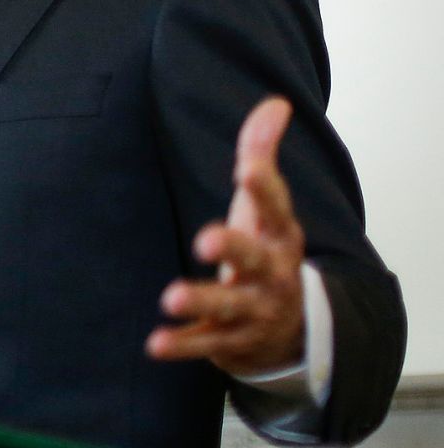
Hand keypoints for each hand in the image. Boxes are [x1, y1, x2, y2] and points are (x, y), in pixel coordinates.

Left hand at [146, 95, 306, 376]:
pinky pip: (206, 344)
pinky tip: (154, 344)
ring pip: (230, 307)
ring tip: (170, 297)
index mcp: (279, 235)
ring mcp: (254, 310)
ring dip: (201, 300)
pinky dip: (182, 345)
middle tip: (205, 240)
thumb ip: (262, 153)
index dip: (263, 188)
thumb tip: (277, 102)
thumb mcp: (264, 205)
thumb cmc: (266, 249)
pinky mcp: (231, 340)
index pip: (276, 207)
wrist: (293, 328)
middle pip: (255, 259)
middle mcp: (271, 273)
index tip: (245, 169)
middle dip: (233, 248)